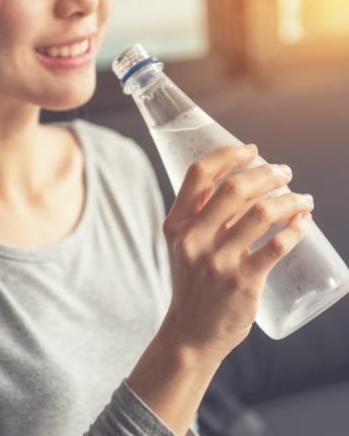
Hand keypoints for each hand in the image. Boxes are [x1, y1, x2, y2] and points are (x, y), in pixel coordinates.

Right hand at [162, 144, 313, 361]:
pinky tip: (304, 222)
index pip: (197, 175)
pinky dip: (296, 228)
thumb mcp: (185, 246)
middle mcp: (193, 240)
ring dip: (290, 199)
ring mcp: (217, 262)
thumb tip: (247, 184)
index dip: (226, 154)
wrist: (191, 331)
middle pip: (234, 188)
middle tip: (285, 172)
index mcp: (176, 225)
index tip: (250, 150)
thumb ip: (206, 216)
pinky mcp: (241, 282)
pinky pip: (277, 246)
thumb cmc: (193, 282)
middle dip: (267, 172)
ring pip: (261, 214)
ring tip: (303, 198)